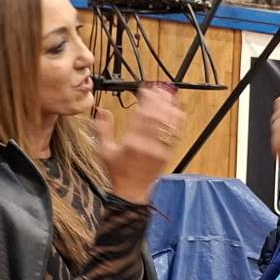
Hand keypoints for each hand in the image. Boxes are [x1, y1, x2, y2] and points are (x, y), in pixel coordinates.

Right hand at [93, 82, 184, 203]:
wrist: (132, 192)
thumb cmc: (117, 172)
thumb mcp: (103, 150)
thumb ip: (102, 129)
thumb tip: (101, 110)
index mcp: (133, 144)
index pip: (142, 115)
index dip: (145, 99)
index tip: (144, 89)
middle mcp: (149, 146)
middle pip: (158, 117)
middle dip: (159, 99)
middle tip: (157, 87)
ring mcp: (161, 150)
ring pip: (169, 124)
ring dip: (170, 106)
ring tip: (169, 93)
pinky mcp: (168, 153)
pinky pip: (176, 134)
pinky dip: (178, 120)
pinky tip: (177, 109)